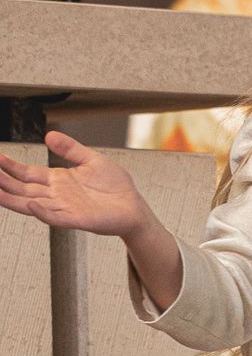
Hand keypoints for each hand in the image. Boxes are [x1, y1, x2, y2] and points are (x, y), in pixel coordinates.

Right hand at [0, 130, 148, 237]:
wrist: (134, 207)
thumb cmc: (115, 187)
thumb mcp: (91, 160)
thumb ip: (70, 149)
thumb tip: (48, 135)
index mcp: (58, 181)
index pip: (27, 174)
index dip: (9, 166)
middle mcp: (57, 196)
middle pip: (23, 188)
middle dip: (3, 181)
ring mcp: (66, 209)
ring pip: (33, 204)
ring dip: (13, 199)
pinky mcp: (79, 220)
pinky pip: (57, 217)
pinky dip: (43, 212)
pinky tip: (30, 205)